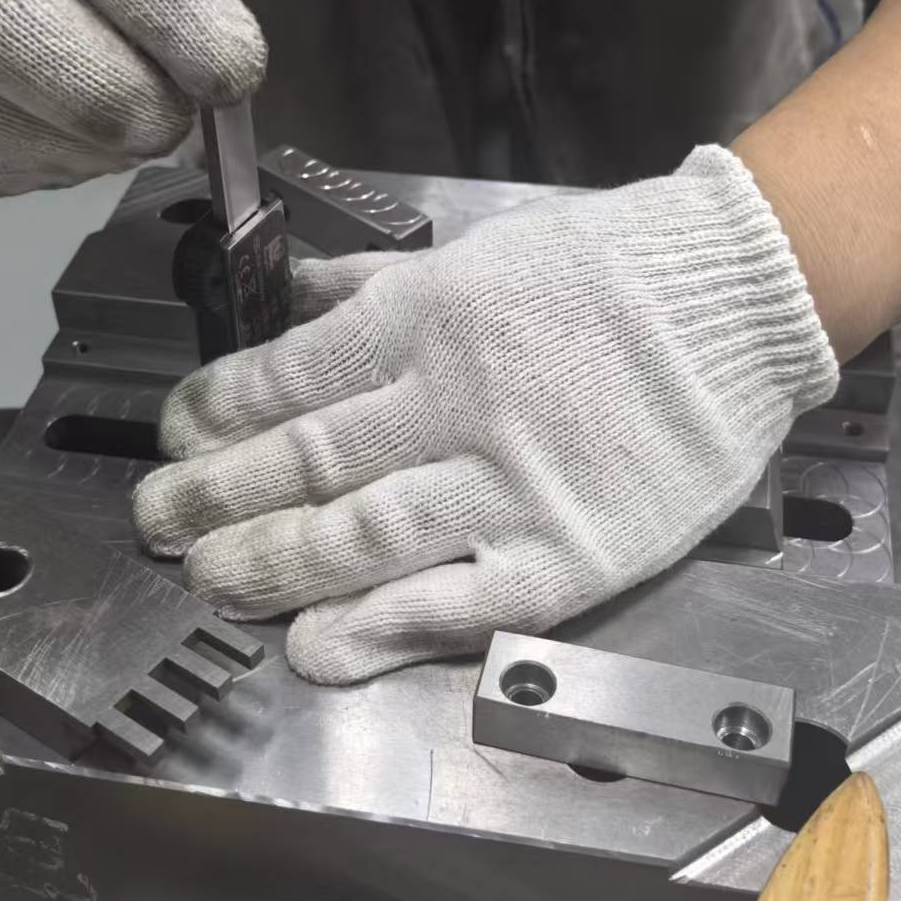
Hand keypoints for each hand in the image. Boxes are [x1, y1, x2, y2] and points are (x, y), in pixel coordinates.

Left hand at [133, 147, 839, 683]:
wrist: (740, 303)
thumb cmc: (610, 274)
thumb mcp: (476, 253)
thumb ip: (373, 287)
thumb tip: (288, 301)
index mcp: (427, 319)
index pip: (288, 378)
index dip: (217, 415)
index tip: (175, 438)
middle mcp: (455, 402)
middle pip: (306, 461)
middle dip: (216, 495)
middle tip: (159, 519)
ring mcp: (510, 486)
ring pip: (360, 535)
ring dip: (269, 564)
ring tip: (208, 578)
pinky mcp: (567, 556)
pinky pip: (455, 602)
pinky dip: (379, 628)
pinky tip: (315, 647)